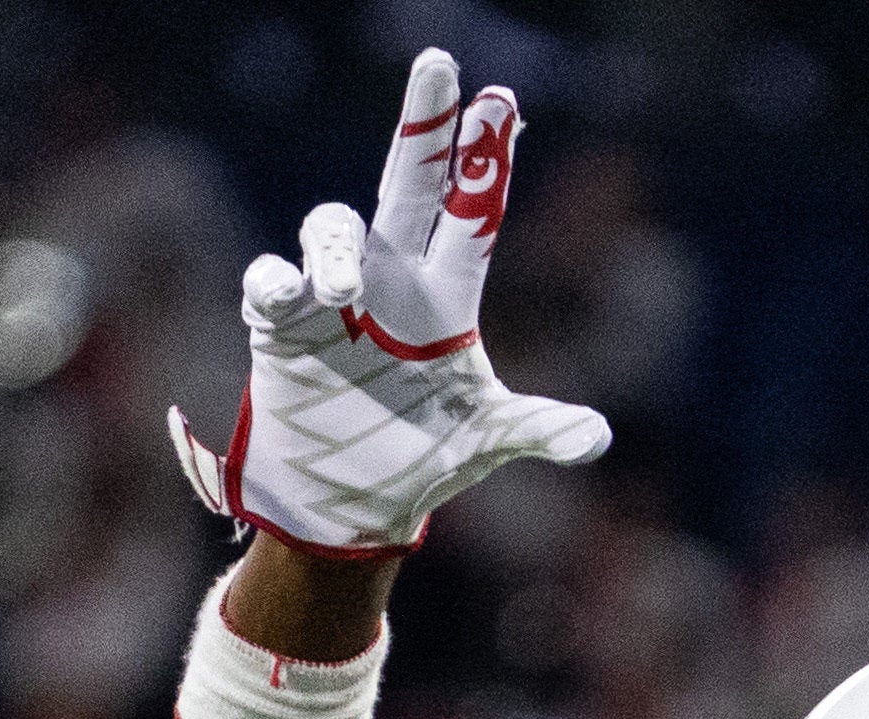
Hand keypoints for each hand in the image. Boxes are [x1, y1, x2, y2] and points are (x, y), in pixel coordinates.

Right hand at [166, 49, 609, 555]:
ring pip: (332, 228)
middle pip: (407, 182)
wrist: (346, 502)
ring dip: (336, 246)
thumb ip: (537, 428)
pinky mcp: (281, 326)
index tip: (501, 100)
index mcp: (445, 295)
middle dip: (424, 127)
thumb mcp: (485, 441)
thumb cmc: (419, 459)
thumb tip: (597, 439)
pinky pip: (272, 285)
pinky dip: (275, 283)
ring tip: (344, 292)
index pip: (470, 213)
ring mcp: (331, 297)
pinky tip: (281, 291)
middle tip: (440, 66)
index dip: (484, 160)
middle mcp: (390, 279)